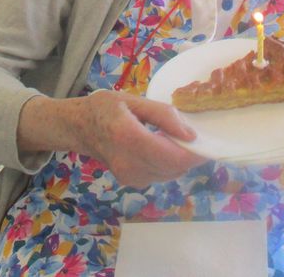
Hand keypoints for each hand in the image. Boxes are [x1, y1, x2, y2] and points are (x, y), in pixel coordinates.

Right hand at [22, 91, 206, 187]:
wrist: (77, 128)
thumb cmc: (103, 108)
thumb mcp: (133, 100)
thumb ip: (163, 114)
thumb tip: (191, 134)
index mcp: (128, 137)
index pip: (172, 155)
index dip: (194, 152)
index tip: (206, 140)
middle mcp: (129, 163)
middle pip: (174, 168)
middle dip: (189, 154)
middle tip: (189, 134)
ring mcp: (129, 177)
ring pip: (171, 174)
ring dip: (179, 159)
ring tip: (171, 138)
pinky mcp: (131, 182)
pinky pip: (161, 175)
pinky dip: (168, 163)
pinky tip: (160, 147)